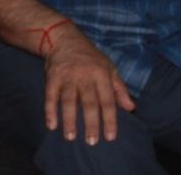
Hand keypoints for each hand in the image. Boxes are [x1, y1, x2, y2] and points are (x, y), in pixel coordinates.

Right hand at [43, 25, 134, 145]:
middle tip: (92, 142)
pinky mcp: (52, 77)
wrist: (64, 39)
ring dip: (69, 120)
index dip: (110, 119)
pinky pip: (50, 96)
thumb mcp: (109, 68)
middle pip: (89, 103)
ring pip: (68, 101)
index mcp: (102, 75)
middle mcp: (85, 76)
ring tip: (70, 137)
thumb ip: (119, 89)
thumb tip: (131, 108)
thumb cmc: (90, 57)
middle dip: (91, 123)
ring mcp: (67, 77)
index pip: (108, 101)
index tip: (110, 137)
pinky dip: (49, 110)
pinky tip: (51, 125)